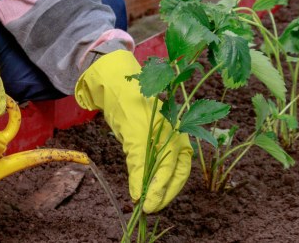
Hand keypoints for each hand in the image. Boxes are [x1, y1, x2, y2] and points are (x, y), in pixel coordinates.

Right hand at [75, 49, 191, 211]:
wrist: (117, 88)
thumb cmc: (133, 112)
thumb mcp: (146, 137)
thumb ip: (151, 160)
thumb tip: (147, 188)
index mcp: (178, 134)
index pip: (181, 169)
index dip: (171, 190)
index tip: (159, 204)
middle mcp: (173, 133)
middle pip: (173, 171)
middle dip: (162, 194)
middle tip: (151, 209)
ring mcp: (158, 132)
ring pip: (160, 169)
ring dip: (151, 190)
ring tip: (142, 203)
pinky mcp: (140, 132)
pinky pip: (141, 162)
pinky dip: (138, 180)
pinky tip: (134, 192)